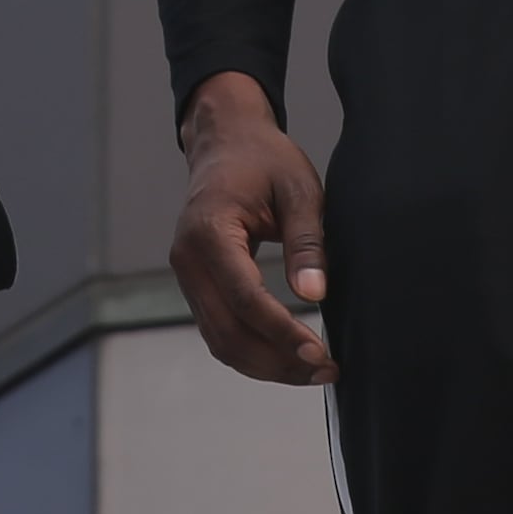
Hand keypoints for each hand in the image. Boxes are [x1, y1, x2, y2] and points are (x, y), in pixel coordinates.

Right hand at [170, 72, 334, 385]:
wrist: (226, 141)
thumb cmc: (265, 160)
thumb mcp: (298, 190)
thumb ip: (307, 242)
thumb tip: (314, 294)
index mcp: (209, 231)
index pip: (246, 299)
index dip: (284, 333)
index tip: (321, 354)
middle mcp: (188, 259)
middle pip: (228, 332)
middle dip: (277, 361)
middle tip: (326, 371)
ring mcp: (186, 275)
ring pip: (220, 341)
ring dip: (265, 365)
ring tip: (312, 371)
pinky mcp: (195, 285)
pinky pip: (218, 330)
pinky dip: (251, 351)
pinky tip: (287, 356)